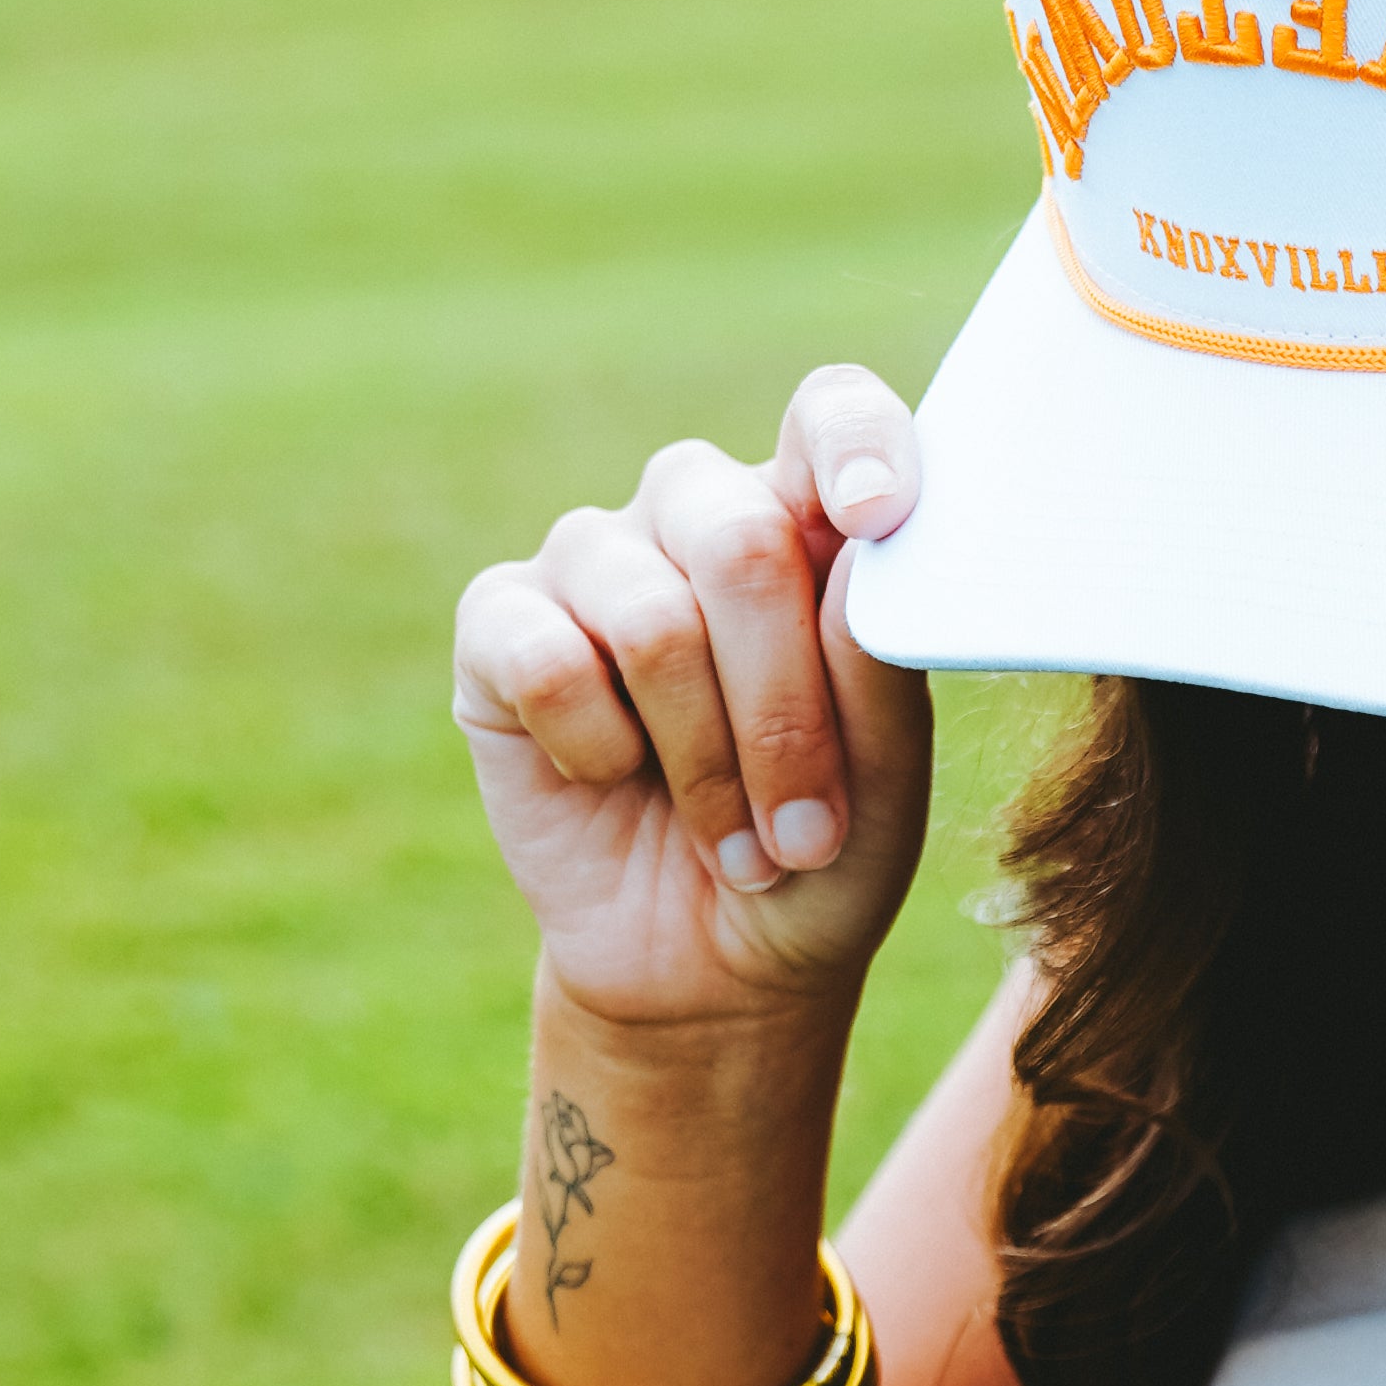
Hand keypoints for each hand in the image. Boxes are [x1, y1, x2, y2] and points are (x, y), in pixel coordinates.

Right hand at [452, 370, 934, 1031]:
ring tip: (737, 844)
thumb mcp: (887, 785)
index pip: (832, 415)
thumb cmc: (819, 859)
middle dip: (783, 711)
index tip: (877, 517)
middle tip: (808, 833)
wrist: (714, 970)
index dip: (854, 444)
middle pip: (740, 538)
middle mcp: (697, 516)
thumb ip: (880, 669)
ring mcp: (594, 561)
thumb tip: (859, 549)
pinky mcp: (499, 623)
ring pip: (650, 614)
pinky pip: (546, 658)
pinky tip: (610, 781)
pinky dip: (597, 750)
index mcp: (810, 525)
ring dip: (707, 760)